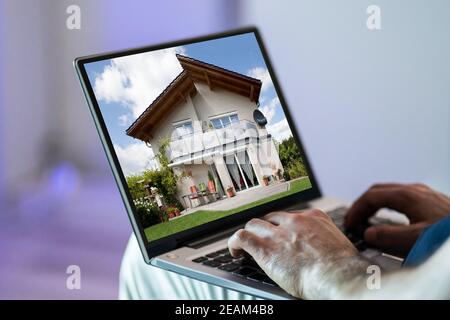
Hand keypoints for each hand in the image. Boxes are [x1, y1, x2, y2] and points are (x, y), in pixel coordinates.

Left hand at [228, 209, 368, 298]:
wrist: (338, 276)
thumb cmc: (344, 269)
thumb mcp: (340, 245)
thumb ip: (326, 242)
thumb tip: (325, 250)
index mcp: (314, 218)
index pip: (291, 216)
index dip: (283, 227)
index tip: (281, 234)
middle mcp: (294, 221)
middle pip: (271, 218)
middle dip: (267, 229)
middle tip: (264, 241)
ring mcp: (278, 233)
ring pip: (254, 224)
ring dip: (250, 234)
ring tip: (245, 246)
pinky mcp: (265, 247)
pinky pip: (241, 237)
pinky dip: (234, 242)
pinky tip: (235, 252)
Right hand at [345, 183, 449, 256]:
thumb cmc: (446, 235)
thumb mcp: (415, 239)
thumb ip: (388, 236)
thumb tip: (368, 233)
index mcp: (406, 196)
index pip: (371, 196)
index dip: (356, 209)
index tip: (349, 222)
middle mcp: (414, 191)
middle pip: (379, 190)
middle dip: (363, 204)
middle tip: (354, 219)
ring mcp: (424, 194)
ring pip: (391, 192)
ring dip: (375, 203)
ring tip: (369, 218)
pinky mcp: (432, 200)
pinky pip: (401, 197)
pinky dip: (388, 205)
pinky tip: (392, 217)